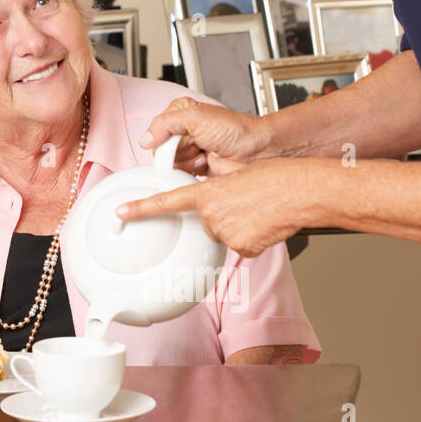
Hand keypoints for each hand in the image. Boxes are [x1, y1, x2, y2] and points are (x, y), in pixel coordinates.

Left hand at [116, 158, 315, 256]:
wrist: (299, 191)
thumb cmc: (274, 177)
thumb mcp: (237, 174)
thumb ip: (219, 183)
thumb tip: (215, 189)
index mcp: (207, 193)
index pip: (166, 202)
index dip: (141, 208)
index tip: (121, 213)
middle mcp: (212, 214)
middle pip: (207, 223)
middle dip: (223, 216)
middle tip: (245, 204)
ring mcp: (225, 232)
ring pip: (225, 235)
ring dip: (239, 228)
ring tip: (259, 213)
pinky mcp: (242, 247)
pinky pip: (242, 247)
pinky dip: (252, 240)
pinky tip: (264, 226)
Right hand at [138, 97, 272, 176]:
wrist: (259, 150)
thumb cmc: (236, 129)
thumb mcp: (196, 117)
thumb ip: (165, 124)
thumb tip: (146, 140)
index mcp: (180, 114)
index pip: (156, 131)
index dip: (164, 139)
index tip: (177, 139)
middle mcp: (184, 132)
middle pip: (162, 150)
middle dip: (178, 152)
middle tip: (196, 146)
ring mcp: (191, 151)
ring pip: (172, 165)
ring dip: (188, 163)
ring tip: (204, 155)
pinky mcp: (198, 168)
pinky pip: (182, 176)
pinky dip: (192, 174)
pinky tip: (205, 165)